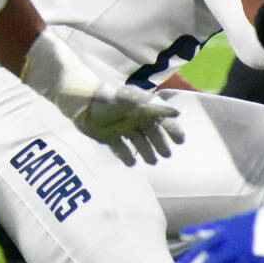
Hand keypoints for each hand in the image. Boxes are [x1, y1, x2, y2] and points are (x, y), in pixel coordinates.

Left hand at [21, 31, 183, 162]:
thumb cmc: (109, 100)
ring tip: (152, 161)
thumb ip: (155, 108)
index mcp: (142, 109)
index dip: (172, 130)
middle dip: (160, 144)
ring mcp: (120, 128)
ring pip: (137, 142)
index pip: (162, 120)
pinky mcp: (107, 136)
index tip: (180, 141)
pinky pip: (119, 148)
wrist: (83, 103)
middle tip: (166, 155)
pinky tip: (131, 163)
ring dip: (146, 151)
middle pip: (151, 133)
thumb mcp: (134, 101)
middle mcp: (133, 119)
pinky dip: (125, 155)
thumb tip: (177, 113)